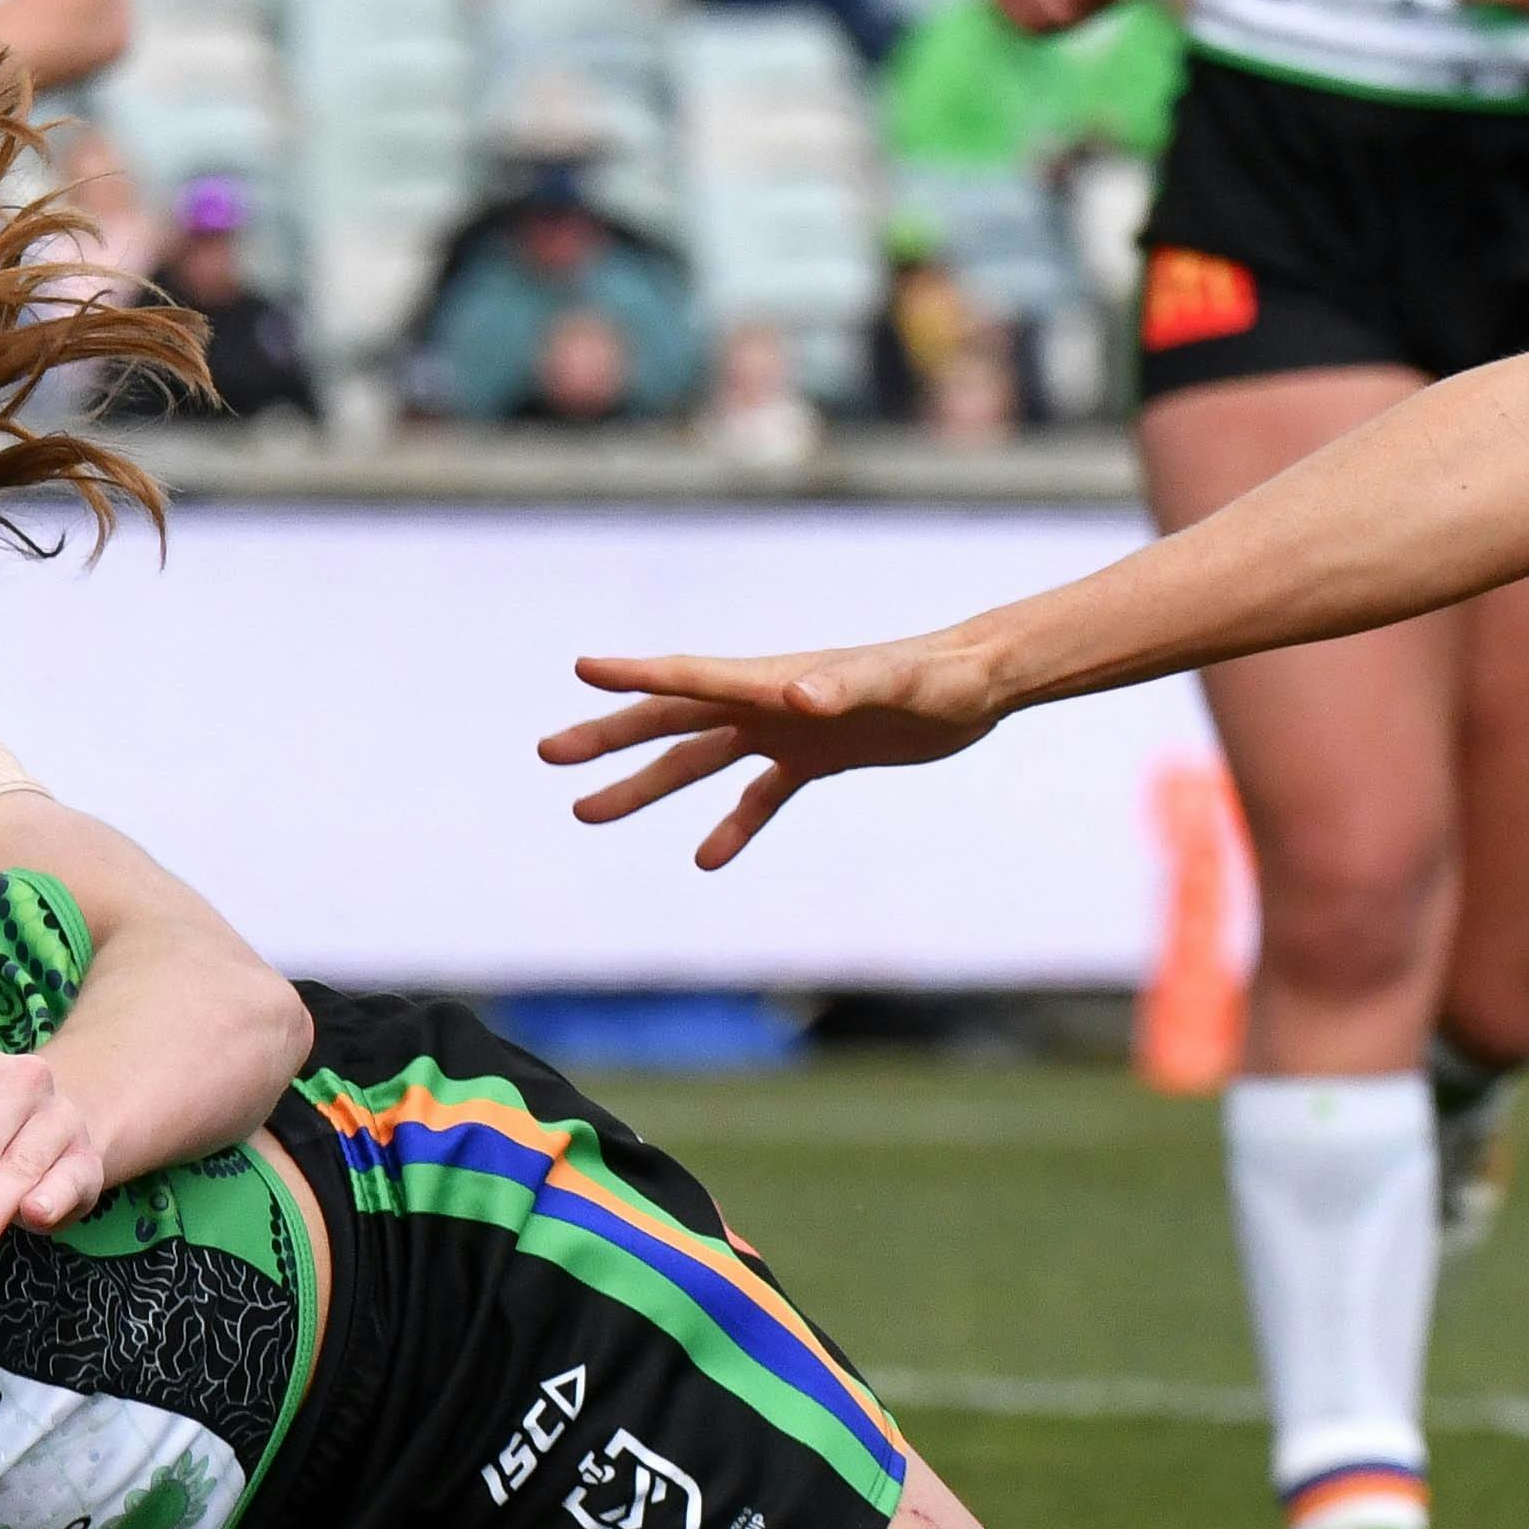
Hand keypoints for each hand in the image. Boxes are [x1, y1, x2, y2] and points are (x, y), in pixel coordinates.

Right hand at [541, 631, 1022, 867]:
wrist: (979, 685)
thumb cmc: (939, 678)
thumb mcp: (894, 686)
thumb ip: (844, 687)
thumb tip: (793, 694)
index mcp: (772, 680)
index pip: (690, 677)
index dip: (634, 676)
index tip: (580, 670)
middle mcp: (767, 702)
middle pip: (672, 720)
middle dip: (610, 738)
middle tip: (549, 755)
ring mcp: (786, 730)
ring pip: (699, 761)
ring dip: (646, 786)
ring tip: (588, 812)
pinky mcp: (816, 757)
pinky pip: (759, 796)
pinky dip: (732, 824)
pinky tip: (705, 858)